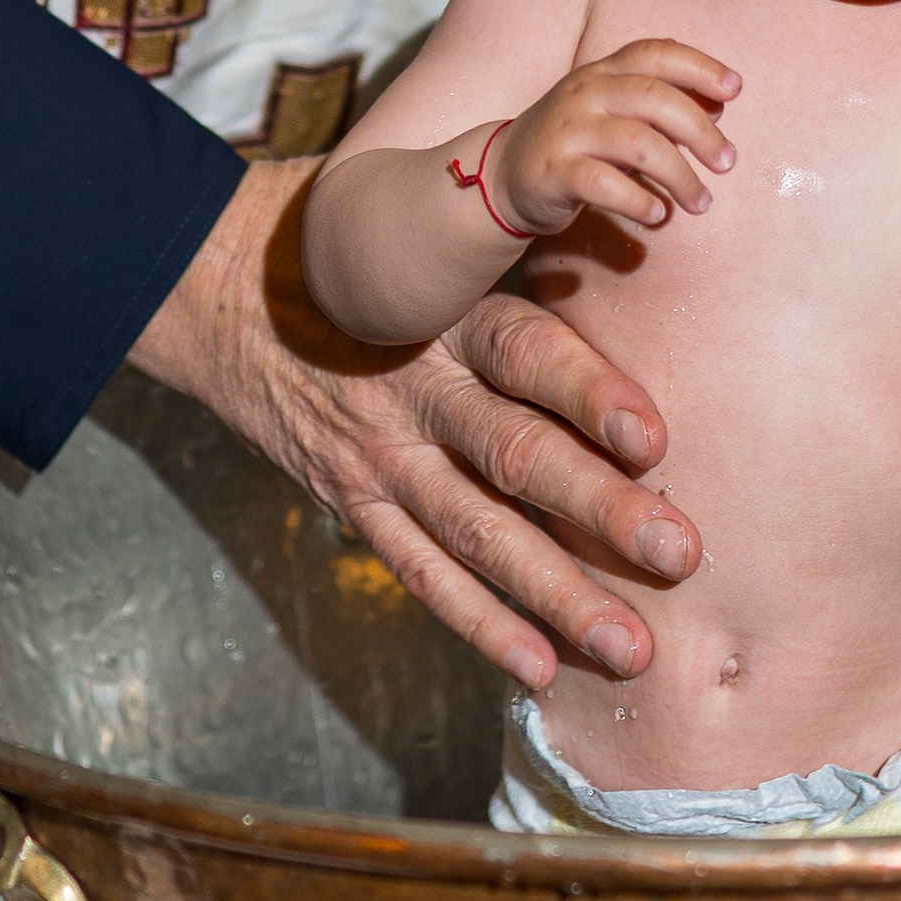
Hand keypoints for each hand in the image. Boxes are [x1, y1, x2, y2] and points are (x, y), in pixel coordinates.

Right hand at [130, 157, 700, 692]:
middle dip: (601, 511)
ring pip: (477, 535)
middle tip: (679, 553)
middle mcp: (415, 389)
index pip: (526, 354)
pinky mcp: (353, 501)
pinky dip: (479, 623)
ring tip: (632, 648)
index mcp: (446, 313)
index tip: (653, 439)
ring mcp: (380, 456)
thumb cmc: (358, 252)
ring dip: (559, 595)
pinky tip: (537, 667)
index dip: (589, 394)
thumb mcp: (430, 233)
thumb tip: (627, 232)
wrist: (221, 288)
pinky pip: (419, 572)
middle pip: (515, 457)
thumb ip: (516, 257)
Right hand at [487, 39, 738, 235]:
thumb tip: (719, 104)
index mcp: (603, 72)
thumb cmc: (574, 142)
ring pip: (636, 143)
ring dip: (680, 175)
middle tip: (727, 162)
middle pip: (654, 99)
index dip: (699, 66)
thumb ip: (661, 106)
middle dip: (700, 131)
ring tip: (702, 202)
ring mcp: (567, 131)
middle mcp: (585, 93)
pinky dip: (638, 200)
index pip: (655, 53)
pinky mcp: (554, 172)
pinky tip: (660, 215)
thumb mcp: (615, 112)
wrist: (501, 174)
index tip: (735, 88)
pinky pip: (603, 184)